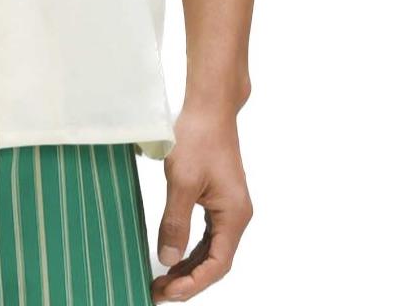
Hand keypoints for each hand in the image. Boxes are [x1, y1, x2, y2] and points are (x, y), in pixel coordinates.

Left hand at [151, 103, 252, 301]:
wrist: (209, 107)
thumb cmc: (197, 137)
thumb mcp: (182, 182)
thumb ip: (175, 222)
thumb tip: (168, 259)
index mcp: (234, 216)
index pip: (217, 264)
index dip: (193, 283)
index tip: (168, 292)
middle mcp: (236, 216)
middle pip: (215, 261)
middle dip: (189, 279)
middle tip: (158, 291)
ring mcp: (229, 207)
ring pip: (211, 248)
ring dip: (189, 266)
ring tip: (163, 279)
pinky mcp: (218, 198)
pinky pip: (207, 233)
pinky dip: (191, 247)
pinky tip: (174, 254)